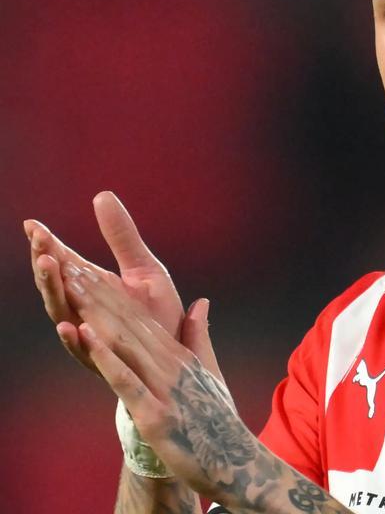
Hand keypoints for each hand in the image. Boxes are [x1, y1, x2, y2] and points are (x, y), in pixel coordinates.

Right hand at [26, 191, 184, 372]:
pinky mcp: (107, 359)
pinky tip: (70, 325)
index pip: (64, 262)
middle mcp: (86, 310)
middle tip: (40, 243)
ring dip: (54, 293)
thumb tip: (101, 195)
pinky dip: (75, 340)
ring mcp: (92, 335)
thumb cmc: (159, 314)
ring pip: (64, 314)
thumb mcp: (144, 268)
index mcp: (94, 288)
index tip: (33, 224)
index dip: (48, 244)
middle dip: (46, 265)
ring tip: (49, 268)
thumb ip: (123, 237)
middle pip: (56, 286)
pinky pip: (86, 352)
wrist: (180, 354)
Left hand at [64, 266, 350, 512]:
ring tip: (74, 289)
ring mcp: (164, 388)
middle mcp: (171, 366)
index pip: (140, 319)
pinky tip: (88, 338)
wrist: (235, 461)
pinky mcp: (156, 413)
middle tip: (70, 265)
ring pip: (125, 345)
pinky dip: (108, 358)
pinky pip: (127, 382)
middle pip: (129, 325)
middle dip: (98, 296)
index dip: (112, 294)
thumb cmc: (217, 421)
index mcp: (179, 356)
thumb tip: (201, 302)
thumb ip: (200, 337)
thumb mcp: (209, 373)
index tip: (88, 270)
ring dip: (98, 315)